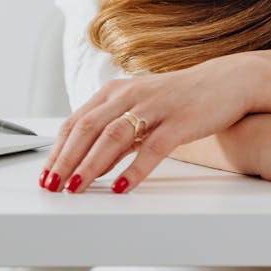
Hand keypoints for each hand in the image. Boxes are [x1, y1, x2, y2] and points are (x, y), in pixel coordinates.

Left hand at [40, 53, 254, 193]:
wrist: (225, 82)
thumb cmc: (179, 99)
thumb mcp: (140, 112)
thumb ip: (115, 136)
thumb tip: (87, 166)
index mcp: (116, 91)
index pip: (76, 121)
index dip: (57, 149)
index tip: (45, 175)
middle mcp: (131, 94)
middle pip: (88, 127)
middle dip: (66, 159)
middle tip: (52, 186)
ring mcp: (155, 106)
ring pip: (114, 136)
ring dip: (91, 164)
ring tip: (77, 188)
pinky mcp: (179, 120)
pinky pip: (153, 147)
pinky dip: (135, 169)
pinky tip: (123, 187)